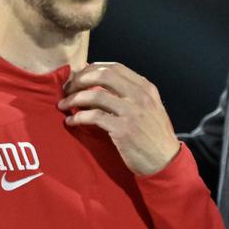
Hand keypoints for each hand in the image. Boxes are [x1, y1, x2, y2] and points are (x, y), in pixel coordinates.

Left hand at [58, 62, 179, 175]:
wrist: (165, 161)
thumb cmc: (154, 136)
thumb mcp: (150, 108)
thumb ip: (132, 94)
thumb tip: (102, 84)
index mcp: (146, 88)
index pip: (114, 67)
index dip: (92, 69)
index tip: (78, 77)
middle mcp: (140, 96)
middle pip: (103, 75)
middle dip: (80, 79)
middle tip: (67, 89)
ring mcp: (132, 112)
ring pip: (94, 96)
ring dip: (73, 99)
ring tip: (63, 105)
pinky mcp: (123, 129)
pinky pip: (93, 117)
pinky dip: (78, 117)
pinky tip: (71, 121)